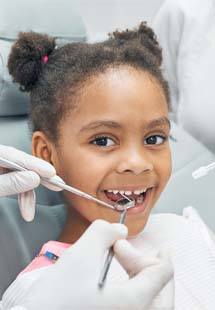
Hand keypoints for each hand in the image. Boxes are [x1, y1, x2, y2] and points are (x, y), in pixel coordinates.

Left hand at [0, 144, 61, 220]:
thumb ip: (11, 182)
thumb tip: (35, 178)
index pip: (19, 158)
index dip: (37, 165)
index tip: (51, 173)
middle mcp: (1, 159)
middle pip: (23, 166)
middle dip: (40, 178)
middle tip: (58, 185)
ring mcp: (1, 167)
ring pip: (21, 176)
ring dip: (28, 195)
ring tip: (29, 212)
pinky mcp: (2, 176)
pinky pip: (16, 183)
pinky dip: (22, 196)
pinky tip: (26, 208)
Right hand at [19, 220, 172, 309]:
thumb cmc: (57, 296)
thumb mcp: (80, 256)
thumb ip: (104, 233)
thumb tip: (120, 231)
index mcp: (134, 302)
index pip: (163, 272)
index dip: (153, 251)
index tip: (129, 243)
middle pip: (163, 291)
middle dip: (148, 266)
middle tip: (127, 253)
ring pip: (153, 302)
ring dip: (145, 278)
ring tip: (125, 263)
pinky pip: (139, 307)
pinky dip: (136, 290)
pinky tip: (121, 280)